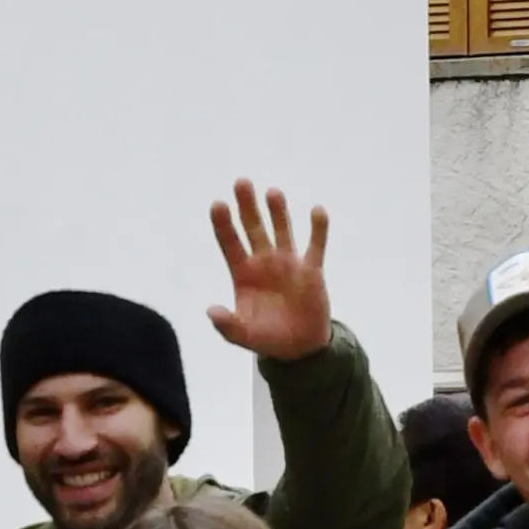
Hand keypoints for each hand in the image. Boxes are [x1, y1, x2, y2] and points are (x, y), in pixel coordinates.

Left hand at [207, 180, 333, 365]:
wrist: (299, 347)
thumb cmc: (266, 337)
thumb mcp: (243, 335)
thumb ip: (227, 324)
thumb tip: (210, 310)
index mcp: (243, 273)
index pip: (230, 243)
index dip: (223, 224)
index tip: (218, 204)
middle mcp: (264, 262)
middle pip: (253, 228)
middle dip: (247, 206)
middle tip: (241, 182)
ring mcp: (288, 263)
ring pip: (282, 230)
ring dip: (278, 211)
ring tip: (273, 192)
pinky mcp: (312, 269)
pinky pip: (316, 244)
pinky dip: (318, 228)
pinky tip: (317, 210)